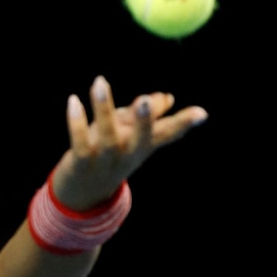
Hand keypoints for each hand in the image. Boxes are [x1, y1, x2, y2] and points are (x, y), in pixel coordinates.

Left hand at [51, 75, 207, 210]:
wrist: (82, 195)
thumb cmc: (109, 156)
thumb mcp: (129, 137)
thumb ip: (145, 117)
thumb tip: (167, 97)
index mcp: (143, 147)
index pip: (167, 134)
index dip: (184, 124)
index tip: (202, 113)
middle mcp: (128, 155)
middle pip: (141, 139)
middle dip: (145, 120)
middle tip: (145, 99)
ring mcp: (105, 161)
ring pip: (108, 137)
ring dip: (104, 109)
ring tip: (99, 82)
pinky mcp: (81, 164)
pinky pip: (80, 143)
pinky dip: (77, 123)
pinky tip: (74, 100)